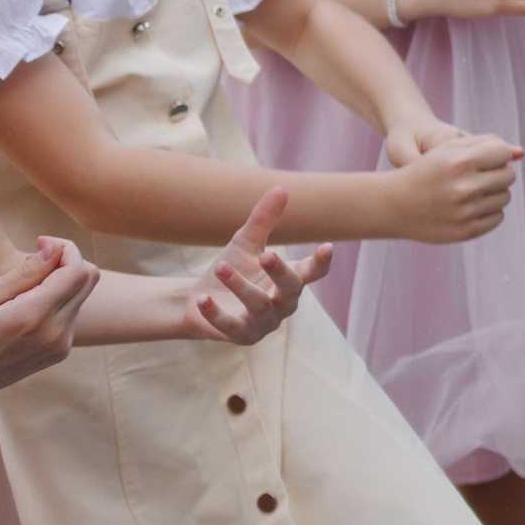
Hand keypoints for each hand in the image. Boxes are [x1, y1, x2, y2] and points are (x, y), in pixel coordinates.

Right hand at [0, 237, 98, 410]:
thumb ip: (25, 273)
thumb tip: (55, 250)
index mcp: (35, 316)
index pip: (78, 271)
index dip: (66, 248)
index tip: (39, 241)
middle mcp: (56, 334)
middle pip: (89, 280)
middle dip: (68, 260)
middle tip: (37, 255)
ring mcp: (61, 346)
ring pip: (82, 296)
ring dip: (62, 280)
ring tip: (24, 285)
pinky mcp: (59, 353)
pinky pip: (72, 315)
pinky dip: (58, 300)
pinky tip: (28, 304)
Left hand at [187, 188, 329, 345]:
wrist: (199, 302)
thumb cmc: (232, 270)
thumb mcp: (246, 243)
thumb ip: (264, 221)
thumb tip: (282, 188)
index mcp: (289, 282)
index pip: (311, 273)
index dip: (320, 262)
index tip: (326, 247)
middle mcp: (282, 305)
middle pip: (290, 290)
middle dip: (280, 273)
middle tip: (267, 255)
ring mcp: (263, 324)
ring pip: (259, 305)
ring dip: (240, 286)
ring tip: (221, 266)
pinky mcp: (240, 336)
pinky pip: (230, 326)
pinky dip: (216, 313)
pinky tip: (203, 299)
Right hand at [381, 134, 520, 243]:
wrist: (394, 206)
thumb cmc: (424, 172)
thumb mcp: (447, 150)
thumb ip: (483, 144)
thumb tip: (520, 152)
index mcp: (459, 162)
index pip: (503, 154)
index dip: (498, 155)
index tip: (486, 159)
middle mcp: (463, 187)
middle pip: (508, 176)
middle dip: (498, 174)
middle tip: (479, 176)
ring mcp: (465, 211)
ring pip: (505, 197)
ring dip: (494, 193)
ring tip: (473, 192)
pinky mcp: (466, 231)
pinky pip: (498, 217)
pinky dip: (490, 211)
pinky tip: (471, 207)